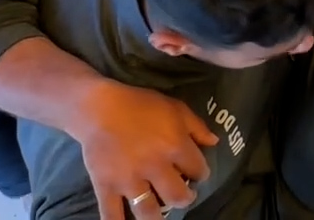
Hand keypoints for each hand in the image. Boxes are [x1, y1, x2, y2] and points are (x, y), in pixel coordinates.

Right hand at [75, 80, 215, 219]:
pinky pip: (111, 214)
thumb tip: (215, 143)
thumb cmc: (141, 105)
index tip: (196, 173)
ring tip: (161, 213)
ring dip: (159, 217)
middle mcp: (155, 167)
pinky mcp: (106, 186)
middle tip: (183, 195)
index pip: (198, 170)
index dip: (201, 173)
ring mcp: (129, 180)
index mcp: (175, 146)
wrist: (99, 108)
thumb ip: (197, 127)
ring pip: (148, 211)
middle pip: (177, 196)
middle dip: (185, 198)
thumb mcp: (176, 108)